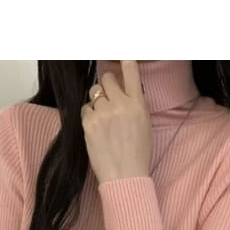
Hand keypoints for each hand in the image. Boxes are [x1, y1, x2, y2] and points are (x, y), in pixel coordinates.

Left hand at [80, 60, 152, 184]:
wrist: (125, 175)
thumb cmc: (137, 153)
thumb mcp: (144, 124)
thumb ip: (134, 104)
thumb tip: (122, 90)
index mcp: (138, 103)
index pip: (130, 71)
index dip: (123, 60)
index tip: (119, 53)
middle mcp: (121, 103)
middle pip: (106, 78)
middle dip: (106, 85)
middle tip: (107, 99)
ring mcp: (103, 112)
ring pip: (94, 93)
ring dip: (97, 101)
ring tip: (103, 119)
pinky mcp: (89, 122)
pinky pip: (85, 108)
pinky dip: (89, 115)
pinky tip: (96, 129)